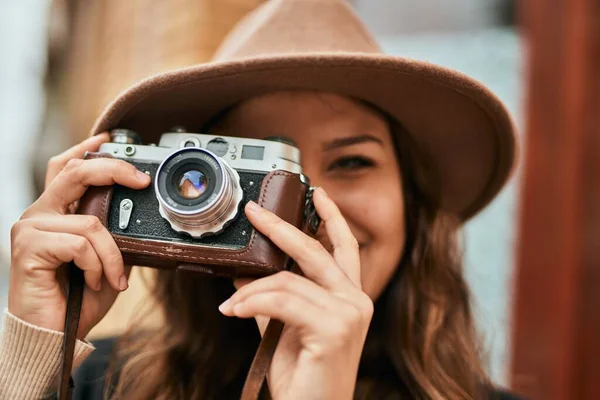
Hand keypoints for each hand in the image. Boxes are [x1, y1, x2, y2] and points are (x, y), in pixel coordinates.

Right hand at [8, 133, 150, 338]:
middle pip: (75, 173)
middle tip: (141, 181)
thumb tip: (139, 215)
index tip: (112, 138)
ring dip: (111, 254)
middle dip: (114, 170)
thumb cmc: (78, 299)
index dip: (88, 149)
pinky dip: (99, 264)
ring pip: (90, 222)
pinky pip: (81, 243)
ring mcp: (31, 229)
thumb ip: (115, 236)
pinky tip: (96, 282)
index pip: (66, 169)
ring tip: (111, 278)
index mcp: (56, 214)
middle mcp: (40, 215)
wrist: (54, 335)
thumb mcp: (108, 261)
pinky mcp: (29, 247)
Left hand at [219, 188, 373, 399]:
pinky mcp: (333, 329)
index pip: (345, 248)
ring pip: (287, 282)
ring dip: (251, 291)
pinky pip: (282, 302)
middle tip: (253, 212)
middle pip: (315, 251)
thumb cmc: (303, 376)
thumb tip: (245, 272)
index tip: (318, 193)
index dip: (332, 218)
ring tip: (231, 305)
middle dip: (281, 227)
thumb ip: (271, 299)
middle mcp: (355, 301)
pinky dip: (252, 303)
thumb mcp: (284, 330)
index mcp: (349, 298)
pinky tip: (234, 311)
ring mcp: (348, 314)